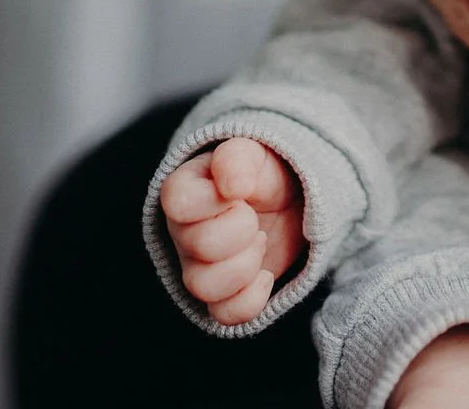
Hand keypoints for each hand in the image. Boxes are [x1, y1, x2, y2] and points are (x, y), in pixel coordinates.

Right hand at [160, 137, 305, 324]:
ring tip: (259, 241)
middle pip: (198, 246)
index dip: (217, 200)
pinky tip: (265, 275)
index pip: (179, 202)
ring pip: (203, 286)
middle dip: (242, 230)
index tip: (240, 191)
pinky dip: (252, 298)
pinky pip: (224, 315)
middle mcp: (182, 233)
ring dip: (246, 265)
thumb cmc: (262, 174)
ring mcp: (198, 268)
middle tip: (255, 217)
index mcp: (184, 192)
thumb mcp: (255, 153)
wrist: (289, 201)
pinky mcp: (221, 296)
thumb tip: (231, 186)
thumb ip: (238, 158)